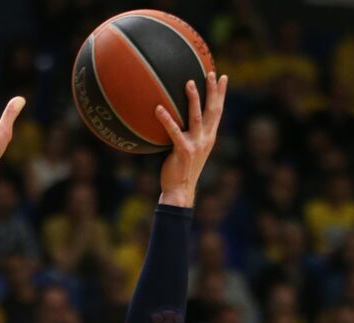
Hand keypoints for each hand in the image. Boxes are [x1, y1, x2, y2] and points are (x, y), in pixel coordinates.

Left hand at [157, 72, 227, 207]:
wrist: (180, 191)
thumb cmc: (181, 172)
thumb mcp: (189, 151)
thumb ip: (189, 136)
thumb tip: (178, 123)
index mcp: (209, 138)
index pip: (218, 112)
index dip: (221, 94)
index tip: (223, 77)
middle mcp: (206, 139)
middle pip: (212, 110)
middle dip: (213, 90)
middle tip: (211, 72)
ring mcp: (196, 144)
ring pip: (196, 116)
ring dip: (194, 98)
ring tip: (189, 82)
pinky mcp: (183, 150)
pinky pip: (174, 131)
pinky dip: (166, 119)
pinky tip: (158, 108)